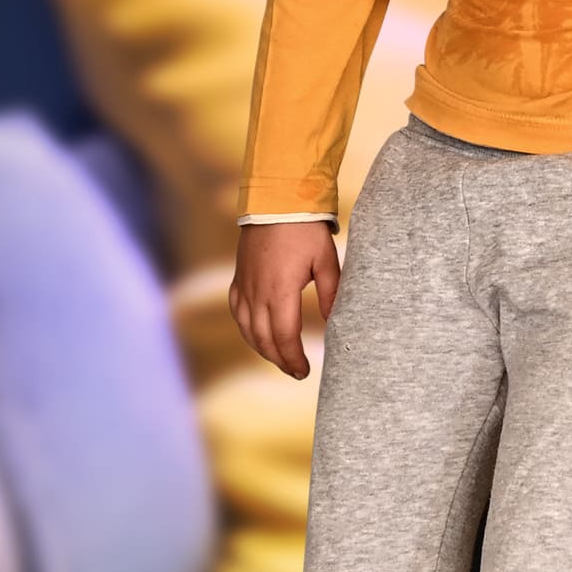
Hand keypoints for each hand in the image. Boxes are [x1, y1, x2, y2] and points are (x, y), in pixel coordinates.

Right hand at [231, 221, 340, 378]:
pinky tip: (256, 334)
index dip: (293, 359)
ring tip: (280, 358)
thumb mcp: (326, 260)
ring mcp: (244, 285)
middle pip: (263, 339)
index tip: (304, 371)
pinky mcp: (239, 277)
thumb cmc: (305, 229)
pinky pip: (237, 311)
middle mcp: (257, 292)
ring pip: (247, 329)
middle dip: (280, 360)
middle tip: (296, 371)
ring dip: (262, 348)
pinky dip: (246, 328)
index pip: (284, 337)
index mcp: (280, 291)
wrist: (276, 199)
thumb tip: (334, 322)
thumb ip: (330, 294)